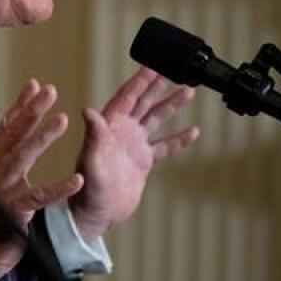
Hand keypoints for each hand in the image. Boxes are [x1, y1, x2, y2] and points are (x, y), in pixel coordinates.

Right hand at [0, 79, 83, 280]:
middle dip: (32, 111)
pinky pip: (38, 198)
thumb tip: (15, 117)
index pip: (6, 127)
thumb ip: (6, 149)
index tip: (36, 84)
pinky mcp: (12, 212)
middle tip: (51, 91)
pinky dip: (58, 188)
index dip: (21, 105)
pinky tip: (77, 179)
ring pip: (22, 158)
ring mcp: (0, 190)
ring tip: (62, 119)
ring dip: (42, 138)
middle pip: (13, 135)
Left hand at [70, 67, 199, 240]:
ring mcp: (132, 146)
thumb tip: (88, 110)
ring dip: (171, 106)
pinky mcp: (142, 162)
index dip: (139, 81)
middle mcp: (120, 132)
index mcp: (108, 127)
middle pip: (142, 102)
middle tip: (172, 69)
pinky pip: (164, 147)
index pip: (126, 97)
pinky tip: (193, 131)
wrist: (96, 214)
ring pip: (155, 120)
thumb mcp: (91, 161)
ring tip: (188, 91)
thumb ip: (93, 137)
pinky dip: (178, 140)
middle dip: (157, 85)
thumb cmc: (87, 190)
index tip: (152, 66)